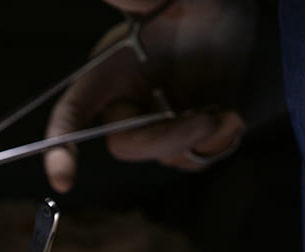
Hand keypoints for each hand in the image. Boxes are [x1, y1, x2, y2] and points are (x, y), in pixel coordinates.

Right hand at [45, 0, 261, 191]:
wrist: (244, 22)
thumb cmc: (198, 5)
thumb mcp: (163, 0)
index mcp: (108, 74)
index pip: (70, 115)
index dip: (59, 149)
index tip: (64, 181)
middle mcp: (128, 102)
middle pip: (126, 145)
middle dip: (166, 139)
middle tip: (206, 118)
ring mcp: (158, 122)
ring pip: (164, 157)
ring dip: (197, 141)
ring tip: (225, 114)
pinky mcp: (187, 134)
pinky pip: (191, 159)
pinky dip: (214, 146)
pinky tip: (231, 120)